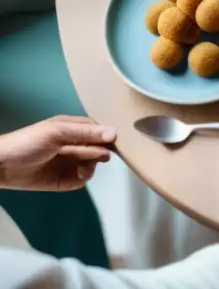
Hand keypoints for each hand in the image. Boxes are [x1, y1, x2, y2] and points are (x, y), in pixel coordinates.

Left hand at [0, 116, 115, 191]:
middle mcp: (75, 145)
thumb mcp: (57, 132)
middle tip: (96, 158)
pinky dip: (83, 179)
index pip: (100, 131)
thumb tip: (115, 133)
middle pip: (100, 148)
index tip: (114, 144)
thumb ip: (86, 133)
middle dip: (99, 153)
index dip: (108, 137)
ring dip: (91, 167)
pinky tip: (76, 177)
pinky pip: (82, 180)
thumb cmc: (28, 143)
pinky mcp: (65, 179)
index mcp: (74, 129)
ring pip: (93, 165)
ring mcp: (70, 163)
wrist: (1, 166)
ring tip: (82, 170)